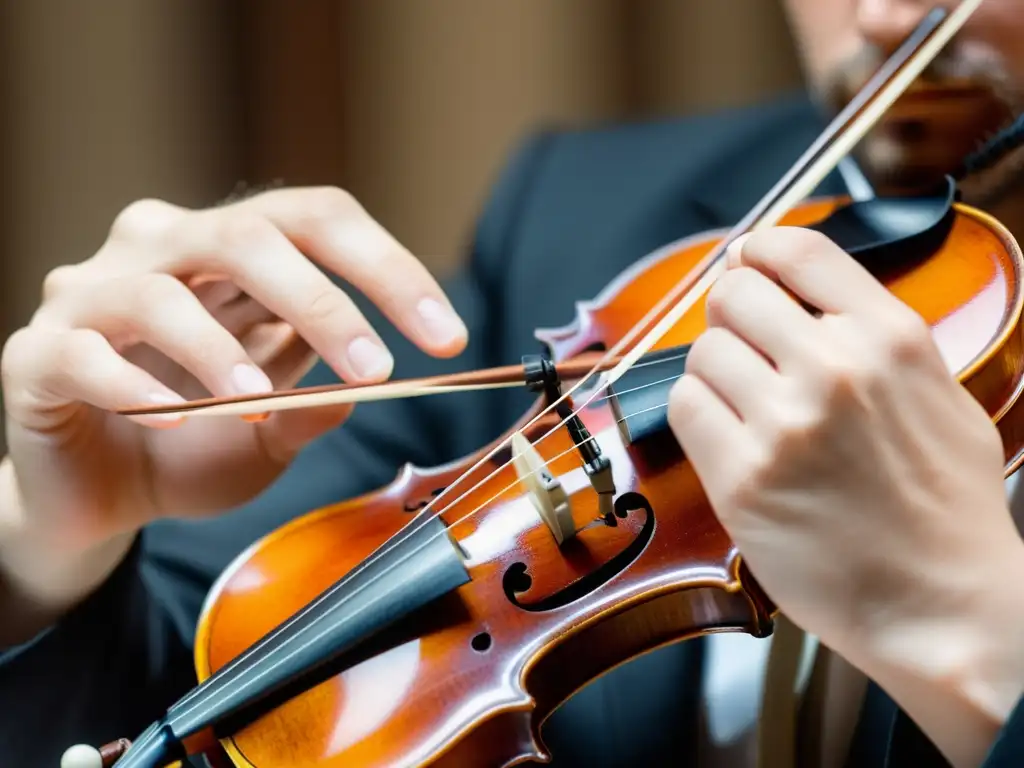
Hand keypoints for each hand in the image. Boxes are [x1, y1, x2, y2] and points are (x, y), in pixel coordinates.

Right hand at [0, 187, 466, 633]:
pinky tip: (172, 421)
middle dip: (324, 303)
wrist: (98, 498)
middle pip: (247, 236)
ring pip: (159, 291)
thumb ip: (314, 405)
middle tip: (377, 370)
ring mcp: (91, 295)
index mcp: (230, 251)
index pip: (316, 222)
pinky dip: (135, 387)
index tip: (446, 335)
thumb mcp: (273, 434)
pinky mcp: (37, 355)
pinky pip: (84, 354)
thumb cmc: (192, 447)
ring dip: (220, 352)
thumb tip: (363, 385)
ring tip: (257, 404)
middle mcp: (160, 250)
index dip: (388, 269)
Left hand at [666, 226, 1023, 765]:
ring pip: (703, 352)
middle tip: (743, 350)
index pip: (796, 250)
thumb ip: (876, 337)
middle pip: (734, 294)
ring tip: (745, 409)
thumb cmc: (947, 510)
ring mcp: (784, 423)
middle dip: (731, 317)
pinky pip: (685, 408)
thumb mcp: (940, 395)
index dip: (758, 251)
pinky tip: (727, 440)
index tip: (745, 262)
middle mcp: (835, 369)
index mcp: (891, 337)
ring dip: (715, 374)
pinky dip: (697, 417)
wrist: (944, 607)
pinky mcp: (741, 478)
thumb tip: (804, 292)